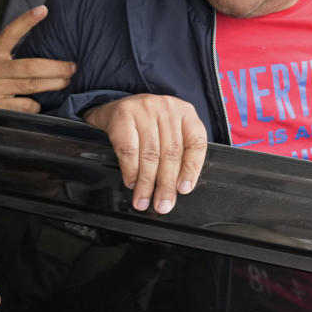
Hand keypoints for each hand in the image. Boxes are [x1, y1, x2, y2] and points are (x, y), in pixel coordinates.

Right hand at [0, 6, 75, 113]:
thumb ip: (8, 63)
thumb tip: (43, 64)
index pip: (9, 34)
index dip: (27, 21)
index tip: (43, 10)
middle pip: (32, 67)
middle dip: (58, 68)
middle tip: (73, 68)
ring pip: (32, 88)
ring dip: (51, 87)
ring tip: (62, 85)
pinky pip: (25, 107)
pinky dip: (34, 107)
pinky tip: (33, 105)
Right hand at [84, 95, 207, 213]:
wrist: (115, 106)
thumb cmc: (148, 124)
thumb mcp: (169, 130)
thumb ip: (178, 152)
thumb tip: (178, 189)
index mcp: (186, 112)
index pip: (195, 143)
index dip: (191, 169)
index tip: (184, 190)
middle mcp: (168, 108)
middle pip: (171, 153)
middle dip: (166, 184)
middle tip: (163, 205)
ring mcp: (145, 109)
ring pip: (150, 154)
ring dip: (146, 183)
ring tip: (143, 201)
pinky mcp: (124, 115)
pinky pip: (129, 150)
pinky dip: (131, 171)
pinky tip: (131, 182)